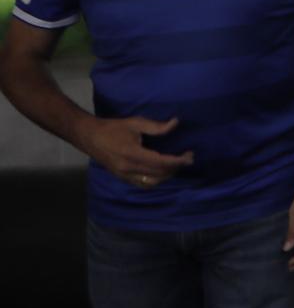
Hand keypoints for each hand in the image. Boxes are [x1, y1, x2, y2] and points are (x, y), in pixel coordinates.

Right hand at [77, 115, 193, 188]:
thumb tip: (176, 123)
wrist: (89, 136)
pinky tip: (163, 172)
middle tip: (187, 158)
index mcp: (132, 154)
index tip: (190, 156)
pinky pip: (143, 184)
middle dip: (176, 167)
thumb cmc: (113, 128)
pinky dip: (156, 180)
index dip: (178, 161)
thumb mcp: (136, 123)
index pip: (161, 162)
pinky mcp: (122, 178)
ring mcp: (124, 175)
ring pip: (152, 182)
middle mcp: (129, 168)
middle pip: (159, 174)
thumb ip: (157, 126)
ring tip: (177, 164)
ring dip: (167, 175)